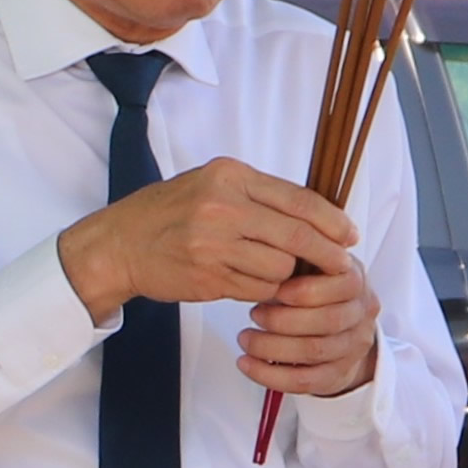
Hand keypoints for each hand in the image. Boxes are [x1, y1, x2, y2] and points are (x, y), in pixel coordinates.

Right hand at [57, 157, 354, 320]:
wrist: (118, 245)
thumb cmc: (168, 213)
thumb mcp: (211, 183)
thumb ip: (258, 195)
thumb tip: (315, 218)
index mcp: (229, 177)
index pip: (298, 200)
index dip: (332, 221)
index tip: (349, 235)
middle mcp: (222, 208)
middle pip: (296, 237)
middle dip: (324, 254)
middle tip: (338, 264)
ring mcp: (213, 246)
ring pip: (279, 269)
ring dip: (287, 276)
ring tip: (280, 274)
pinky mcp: (207, 278)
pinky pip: (256, 289)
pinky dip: (264, 291)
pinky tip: (255, 284)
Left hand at [237, 243, 381, 401]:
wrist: (340, 333)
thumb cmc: (314, 292)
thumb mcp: (313, 266)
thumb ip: (299, 255)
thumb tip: (264, 241)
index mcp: (357, 281)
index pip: (343, 285)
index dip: (307, 290)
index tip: (275, 289)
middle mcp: (361, 314)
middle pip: (327, 321)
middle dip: (284, 319)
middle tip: (252, 314)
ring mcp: (352, 347)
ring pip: (313, 351)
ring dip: (272, 346)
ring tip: (244, 338)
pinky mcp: (336, 375)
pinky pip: (304, 381)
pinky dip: (270, 374)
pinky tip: (245, 363)